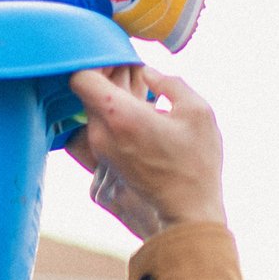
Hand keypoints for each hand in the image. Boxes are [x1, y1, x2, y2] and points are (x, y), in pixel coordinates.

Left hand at [68, 66, 227, 239]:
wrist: (188, 216)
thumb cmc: (197, 164)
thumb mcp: (198, 112)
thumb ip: (170, 83)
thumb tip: (148, 73)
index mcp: (118, 115)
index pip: (80, 76)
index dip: (95, 64)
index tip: (117, 64)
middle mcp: (99, 135)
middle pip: (87, 97)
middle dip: (109, 85)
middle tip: (137, 83)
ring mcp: (97, 157)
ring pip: (92, 121)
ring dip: (112, 111)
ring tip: (142, 111)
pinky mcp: (99, 176)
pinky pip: (99, 146)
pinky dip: (115, 136)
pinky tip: (140, 138)